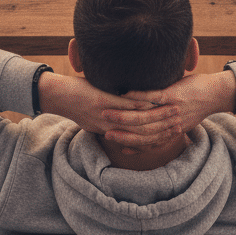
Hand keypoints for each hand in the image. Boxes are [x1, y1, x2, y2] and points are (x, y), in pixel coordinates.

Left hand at [37, 72, 179, 143]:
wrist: (55, 97)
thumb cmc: (72, 102)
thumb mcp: (90, 116)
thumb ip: (103, 118)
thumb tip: (113, 116)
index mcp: (105, 130)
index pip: (133, 138)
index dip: (151, 137)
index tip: (168, 134)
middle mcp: (108, 127)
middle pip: (140, 131)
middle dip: (160, 127)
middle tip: (179, 123)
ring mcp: (107, 115)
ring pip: (137, 119)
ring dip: (156, 115)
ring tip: (175, 110)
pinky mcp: (104, 102)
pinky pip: (127, 104)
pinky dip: (142, 102)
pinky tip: (157, 99)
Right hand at [101, 70, 235, 144]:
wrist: (216, 94)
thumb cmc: (196, 105)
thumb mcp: (180, 121)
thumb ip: (165, 126)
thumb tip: (149, 128)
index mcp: (171, 132)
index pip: (148, 142)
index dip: (130, 144)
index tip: (114, 143)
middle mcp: (170, 124)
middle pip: (142, 133)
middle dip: (122, 133)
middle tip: (105, 132)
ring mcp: (170, 109)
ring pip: (143, 116)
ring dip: (124, 115)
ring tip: (107, 113)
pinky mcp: (172, 95)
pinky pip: (151, 97)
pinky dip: (136, 96)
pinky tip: (123, 94)